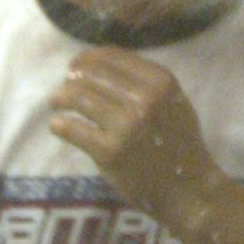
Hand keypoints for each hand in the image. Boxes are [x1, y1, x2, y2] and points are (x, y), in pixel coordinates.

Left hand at [50, 47, 223, 232]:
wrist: (187, 187)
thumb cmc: (179, 142)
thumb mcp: (173, 100)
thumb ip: (145, 80)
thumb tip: (100, 62)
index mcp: (161, 81)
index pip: (112, 56)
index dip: (88, 57)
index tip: (76, 65)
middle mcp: (145, 98)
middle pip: (92, 74)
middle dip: (72, 77)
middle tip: (65, 86)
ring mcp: (126, 125)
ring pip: (78, 97)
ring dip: (60, 97)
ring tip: (56, 102)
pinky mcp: (109, 151)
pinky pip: (73, 129)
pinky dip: (60, 124)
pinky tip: (58, 125)